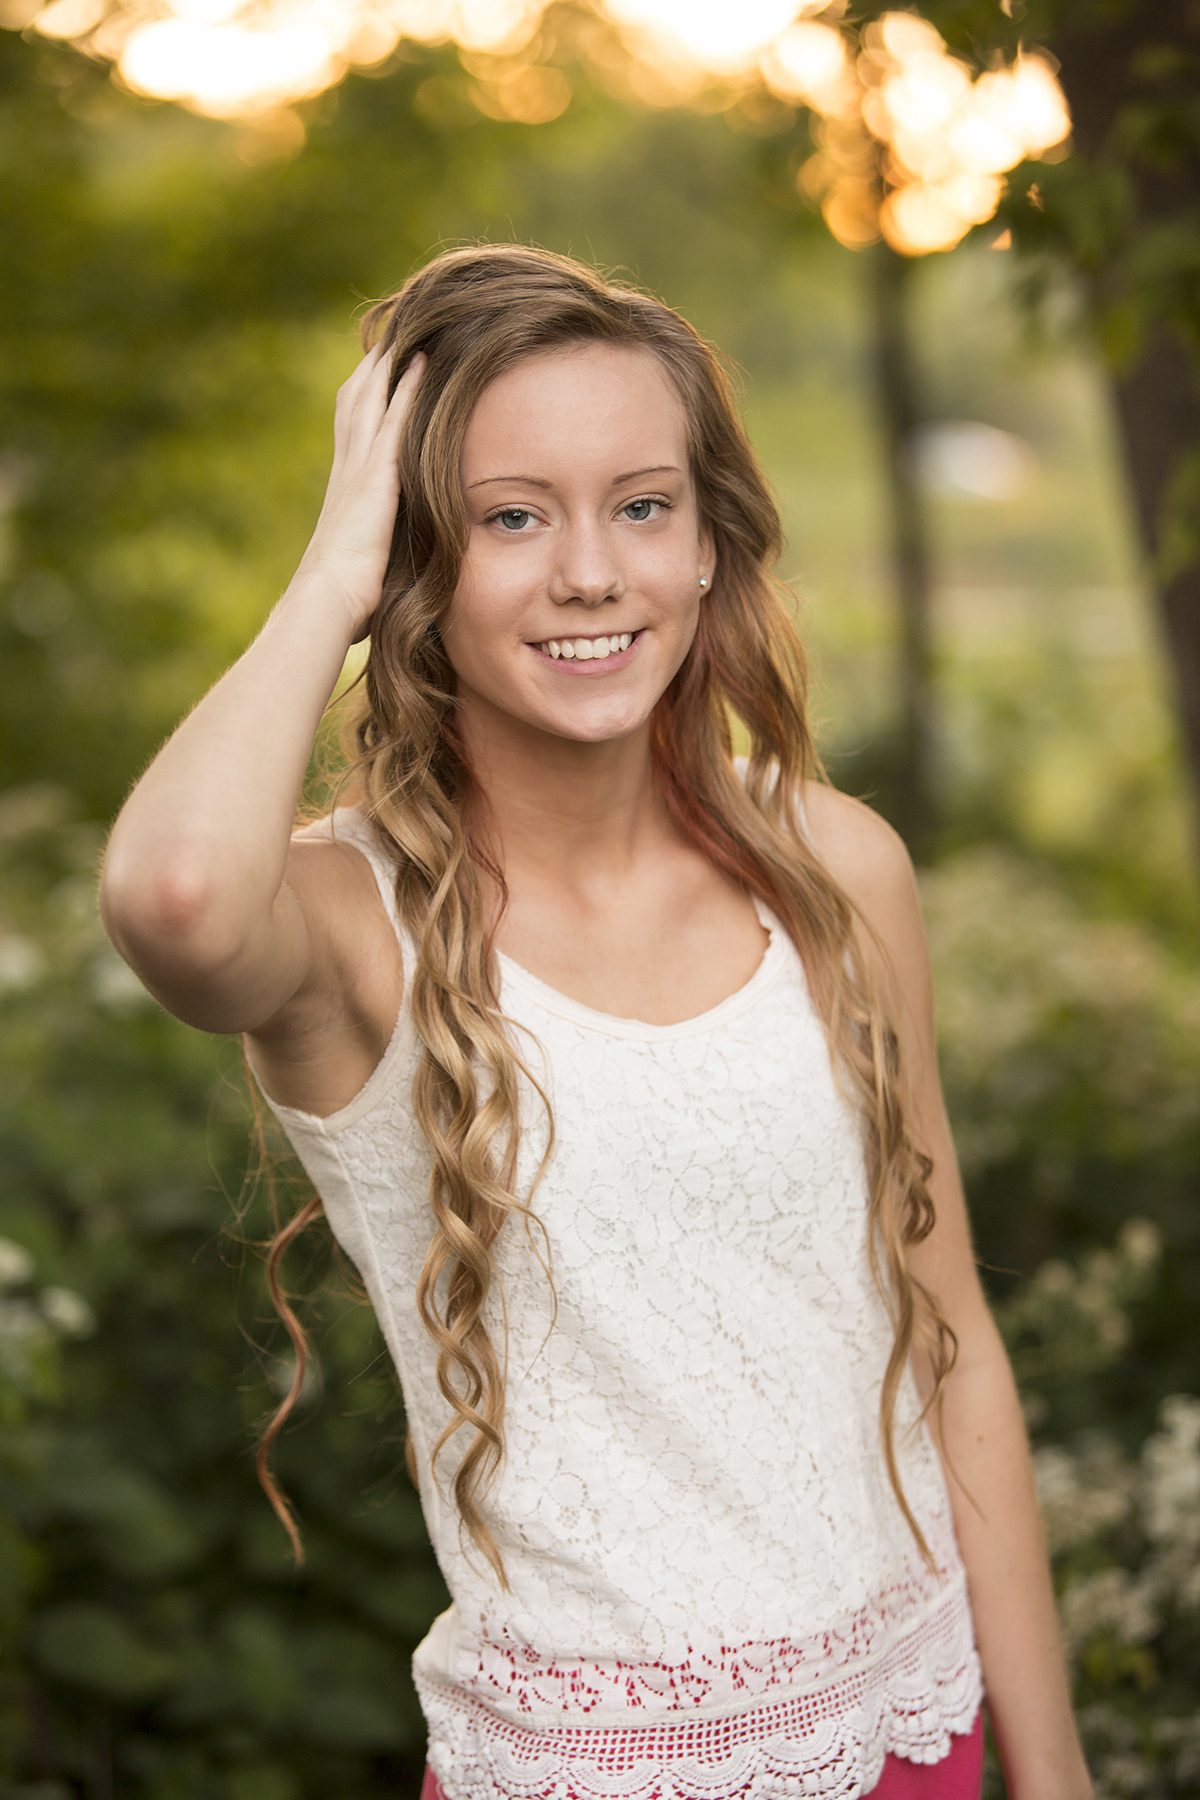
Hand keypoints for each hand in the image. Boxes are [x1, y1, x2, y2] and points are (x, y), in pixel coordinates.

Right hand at [291, 343, 424, 641]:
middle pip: (356, 400)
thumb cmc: (343, 601)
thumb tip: (380, 590)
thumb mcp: (363, 571)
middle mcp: (348, 469)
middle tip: (394, 330)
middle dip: (375, 365)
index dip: (365, 396)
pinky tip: (423, 359)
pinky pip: (394, 418)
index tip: (379, 369)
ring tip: (411, 326)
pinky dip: (407, 387)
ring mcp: (359, 468)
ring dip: (390, 361)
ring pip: (371, 397)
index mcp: (345, 490)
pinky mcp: (376, 475)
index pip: (353, 429)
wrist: (328, 601)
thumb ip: (374, 561)